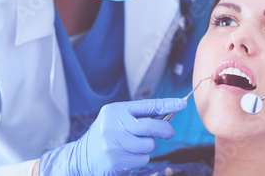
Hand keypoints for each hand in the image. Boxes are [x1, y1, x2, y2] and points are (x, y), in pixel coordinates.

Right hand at [39, 98, 186, 175]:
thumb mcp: (118, 119)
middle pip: (152, 126)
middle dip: (165, 130)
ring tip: (134, 146)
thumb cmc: (106, 135)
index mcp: (116, 110)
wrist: (81, 157)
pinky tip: (127, 156)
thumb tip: (168, 114)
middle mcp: (114, 124)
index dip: (168, 104)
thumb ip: (140, 117)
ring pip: (149, 145)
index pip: (148, 106)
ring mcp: (113, 143)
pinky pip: (142, 158)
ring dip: (147, 147)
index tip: (183, 103)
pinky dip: (139, 158)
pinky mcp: (115, 159)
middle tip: (169, 132)